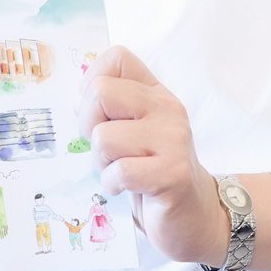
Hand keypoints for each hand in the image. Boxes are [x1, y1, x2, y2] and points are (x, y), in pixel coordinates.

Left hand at [78, 46, 226, 265]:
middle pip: (101, 92)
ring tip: (119, 171)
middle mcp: (167, 109)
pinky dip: (112, 183)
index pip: (117, 58)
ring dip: (101, 162)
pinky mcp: (172, 174)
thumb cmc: (152, 170)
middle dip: (88, 125)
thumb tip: (77, 98)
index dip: (91, 84)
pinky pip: (119, 171)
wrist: (193, 213)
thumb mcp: (133, 130)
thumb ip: (110, 108)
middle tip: (106, 150)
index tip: (98, 115)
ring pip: (103, 136)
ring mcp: (172, 140)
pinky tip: (127, 188)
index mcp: (155, 93)